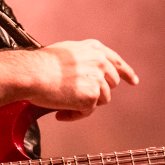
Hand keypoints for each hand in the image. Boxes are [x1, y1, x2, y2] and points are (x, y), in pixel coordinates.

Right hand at [0, 39, 138, 119]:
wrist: (31, 73)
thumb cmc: (40, 64)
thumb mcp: (67, 52)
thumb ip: (83, 59)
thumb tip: (88, 75)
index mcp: (93, 49)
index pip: (117, 61)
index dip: (126, 73)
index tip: (133, 81)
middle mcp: (99, 61)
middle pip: (111, 84)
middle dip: (97, 92)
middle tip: (79, 98)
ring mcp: (97, 78)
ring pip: (101, 99)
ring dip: (84, 105)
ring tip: (64, 104)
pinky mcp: (92, 96)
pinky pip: (88, 112)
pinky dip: (74, 115)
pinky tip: (61, 112)